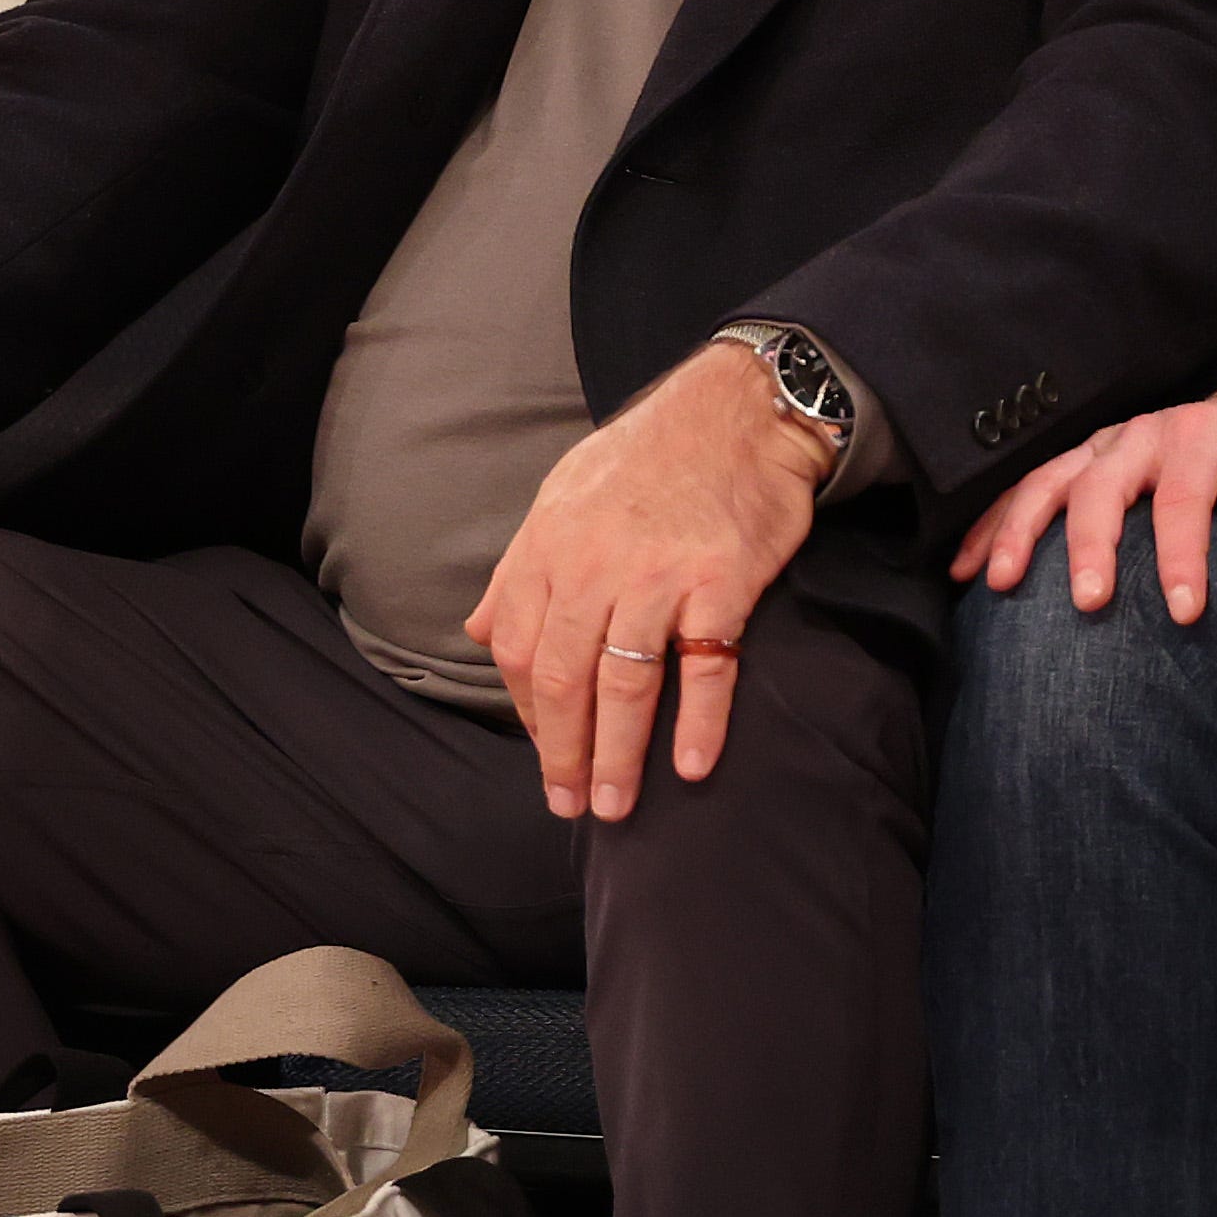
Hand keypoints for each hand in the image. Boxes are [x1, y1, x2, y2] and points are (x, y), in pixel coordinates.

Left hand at [466, 340, 832, 823]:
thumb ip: (519, 568)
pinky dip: (699, 723)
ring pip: (625, 685)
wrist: (736, 410)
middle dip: (564, 754)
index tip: (546, 753)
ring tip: (618, 805)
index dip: (527, 714)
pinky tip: (692, 766)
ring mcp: (658, 576)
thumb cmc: (648, 457)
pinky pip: (705, 668)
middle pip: (564, 680)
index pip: (518, 650)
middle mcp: (594, 565)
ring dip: (618, 756)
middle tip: (572, 804)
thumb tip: (480, 631)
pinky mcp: (721, 582)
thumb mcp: (562, 495)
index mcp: (549, 547)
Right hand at [949, 366, 1216, 623]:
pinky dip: (992, 526)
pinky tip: (967, 567)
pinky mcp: (1077, 460)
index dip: (1182, 558)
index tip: (1185, 616)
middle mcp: (1143, 433)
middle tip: (1088, 604)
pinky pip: (1025, 489)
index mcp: (1202, 436)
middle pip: (1103, 484)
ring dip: (1020, 531)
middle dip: (1091, 545)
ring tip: (1000, 582)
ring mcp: (1101, 444)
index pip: (1184, 499)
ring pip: (1048, 480)